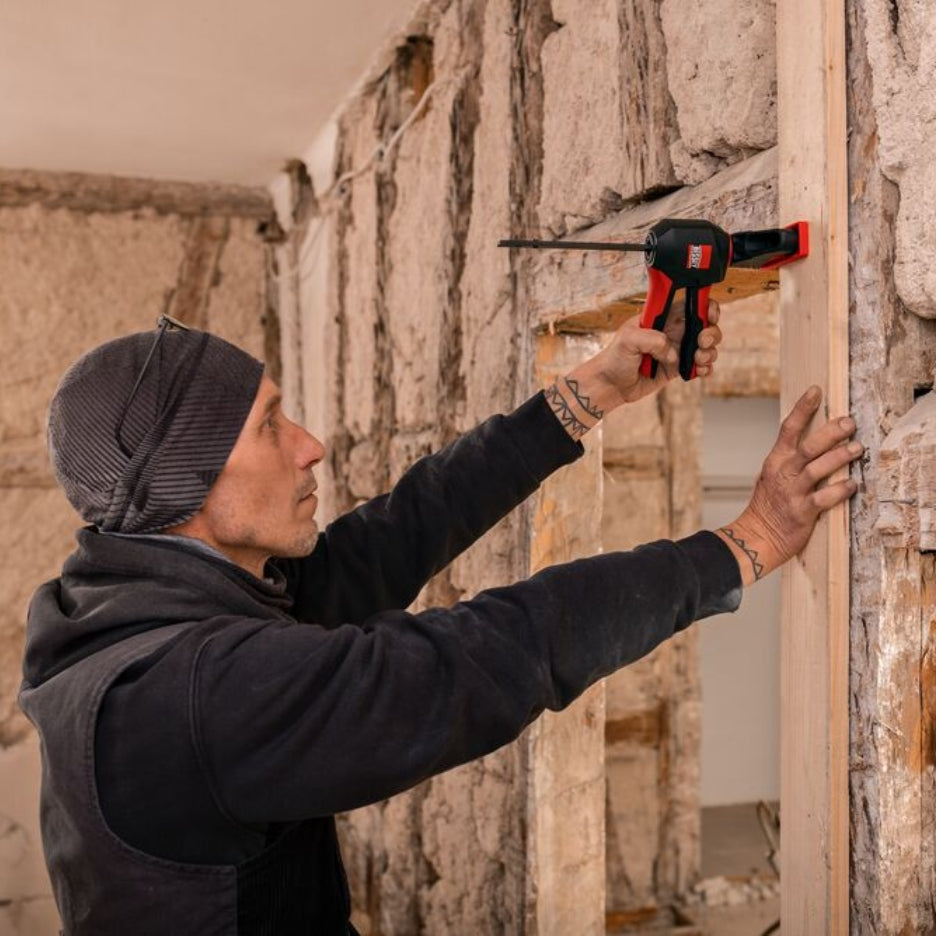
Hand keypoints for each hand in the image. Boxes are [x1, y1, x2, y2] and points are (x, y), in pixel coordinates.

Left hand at [596, 299, 722, 405]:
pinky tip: (699, 371)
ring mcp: (676, 350)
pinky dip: (705, 369)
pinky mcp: (677, 368)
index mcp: (662, 318)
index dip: (705, 306)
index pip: (690, 305)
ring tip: (698, 360)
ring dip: (709, 353)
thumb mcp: (628, 340)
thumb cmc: (614, 358)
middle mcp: (672, 332)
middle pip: (704, 326)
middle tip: (701, 342)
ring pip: (706, 347)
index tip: (710, 315)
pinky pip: (699, 366)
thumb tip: (671, 350)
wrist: (610, 385)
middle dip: (711, 333)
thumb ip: (652, 339)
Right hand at [716, 386, 861, 585]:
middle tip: (849, 422)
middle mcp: (783, 473)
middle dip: (830, 433)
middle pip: (808, 447)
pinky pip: (824, 498)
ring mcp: (792, 493)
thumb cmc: (768, 505)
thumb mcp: (772, 475)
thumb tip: (817, 438)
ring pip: (818, 469)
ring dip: (840, 457)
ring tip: (858, 448)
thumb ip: (791, 459)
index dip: (802, 408)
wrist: (757, 536)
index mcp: (776, 461)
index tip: (816, 390)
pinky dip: (840, 490)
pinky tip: (853, 484)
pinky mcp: (803, 512)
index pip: (788, 429)